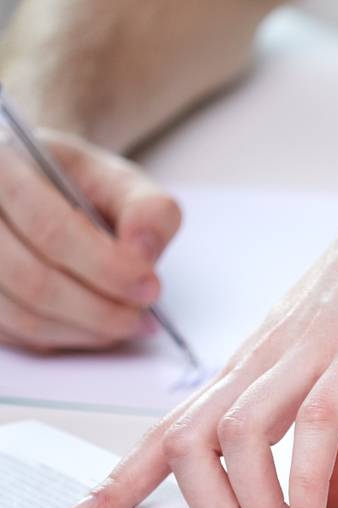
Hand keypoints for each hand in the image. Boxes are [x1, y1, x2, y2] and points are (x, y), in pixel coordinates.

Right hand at [0, 130, 179, 350]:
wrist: (42, 191)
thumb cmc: (78, 186)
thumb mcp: (118, 182)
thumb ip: (147, 209)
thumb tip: (144, 251)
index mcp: (4, 166)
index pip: (48, 227)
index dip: (104, 265)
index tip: (149, 287)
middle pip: (32, 277)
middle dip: (100, 307)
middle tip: (144, 316)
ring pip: (23, 313)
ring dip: (86, 330)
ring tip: (129, 324)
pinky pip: (19, 333)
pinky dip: (66, 338)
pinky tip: (98, 329)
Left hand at [65, 157, 337, 507]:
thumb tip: (333, 504)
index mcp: (257, 364)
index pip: (173, 425)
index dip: (128, 475)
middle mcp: (266, 358)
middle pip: (188, 440)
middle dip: (204, 507)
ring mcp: (308, 354)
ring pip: (237, 436)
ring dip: (253, 502)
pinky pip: (314, 427)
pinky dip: (310, 485)